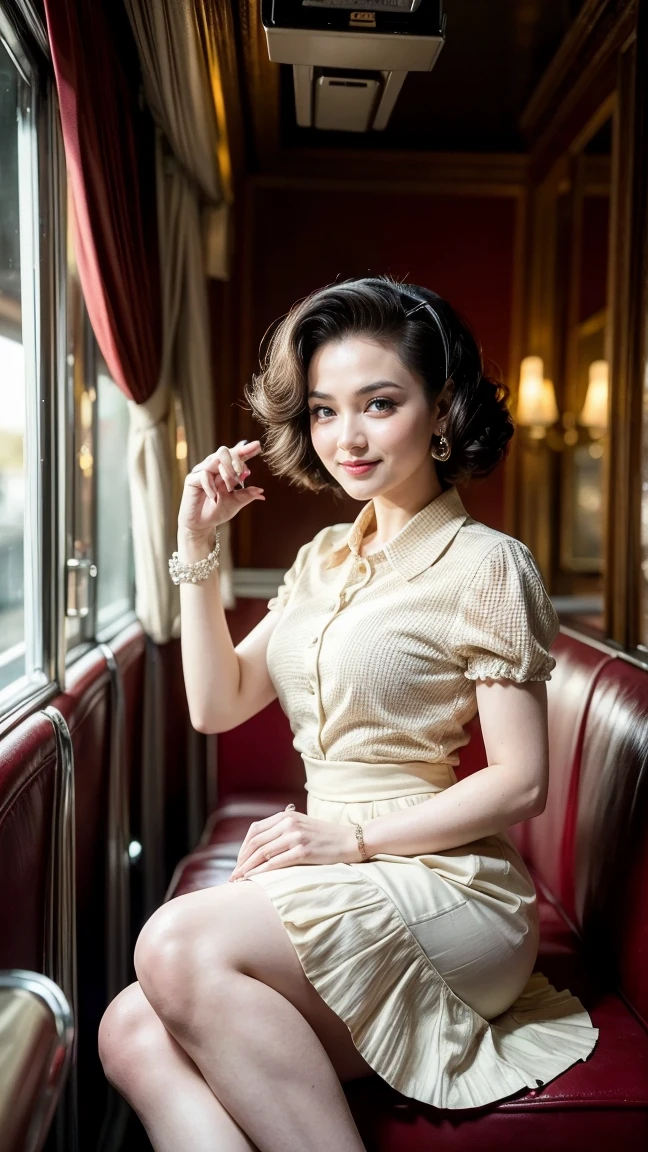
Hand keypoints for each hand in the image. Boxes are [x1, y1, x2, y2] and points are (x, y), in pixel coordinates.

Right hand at [177, 439, 264, 538]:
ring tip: (230, 487)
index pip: (235, 456)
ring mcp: (202, 471)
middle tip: (243, 473)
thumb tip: (261, 492)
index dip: (246, 450)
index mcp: (224, 470)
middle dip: (236, 460)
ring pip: (214, 460)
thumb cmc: (217, 511)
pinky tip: (214, 497)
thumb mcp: (236, 503)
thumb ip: (247, 495)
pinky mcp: (191, 479)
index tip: (258, 446)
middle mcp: (213, 467)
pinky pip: (204, 475)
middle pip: (224, 451)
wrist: (202, 524)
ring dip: (226, 473)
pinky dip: (211, 486)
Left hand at [228, 805, 359, 879]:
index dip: (243, 847)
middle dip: (241, 860)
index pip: (255, 830)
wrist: (351, 840)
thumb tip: (261, 846)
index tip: (239, 861)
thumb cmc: (326, 836)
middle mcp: (289, 823)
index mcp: (286, 816)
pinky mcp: (303, 851)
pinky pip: (275, 862)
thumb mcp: (302, 825)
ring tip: (239, 880)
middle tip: (234, 875)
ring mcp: (296, 836)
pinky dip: (261, 872)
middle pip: (256, 842)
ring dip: (247, 868)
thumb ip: (283, 830)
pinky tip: (253, 879)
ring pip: (262, 853)